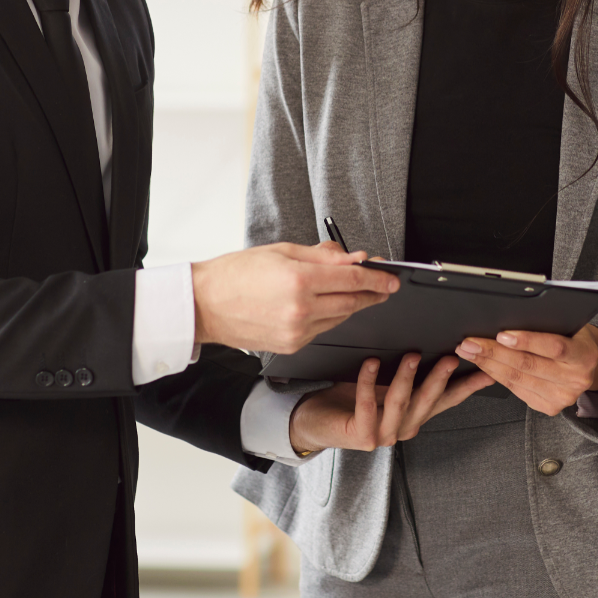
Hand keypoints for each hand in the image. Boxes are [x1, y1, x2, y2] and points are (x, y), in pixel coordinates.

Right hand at [191, 242, 398, 354]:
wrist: (206, 305)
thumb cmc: (236, 273)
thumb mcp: (282, 251)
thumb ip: (322, 256)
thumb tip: (353, 257)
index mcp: (299, 280)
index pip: (352, 278)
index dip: (376, 278)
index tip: (391, 277)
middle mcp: (301, 309)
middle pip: (352, 302)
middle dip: (372, 294)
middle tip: (385, 287)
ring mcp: (297, 331)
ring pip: (340, 319)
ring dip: (352, 306)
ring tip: (359, 293)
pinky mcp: (292, 346)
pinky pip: (323, 330)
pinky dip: (331, 318)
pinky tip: (329, 307)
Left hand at [289, 352, 494, 452]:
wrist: (314, 422)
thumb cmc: (348, 400)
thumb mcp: (383, 384)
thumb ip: (405, 374)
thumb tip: (426, 345)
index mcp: (413, 416)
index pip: (447, 400)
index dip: (468, 387)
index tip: (487, 373)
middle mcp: (402, 428)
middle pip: (428, 402)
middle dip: (441, 379)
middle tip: (451, 358)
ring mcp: (383, 435)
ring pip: (401, 403)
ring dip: (408, 378)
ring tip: (412, 355)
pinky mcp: (361, 435)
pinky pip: (367, 405)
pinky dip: (369, 382)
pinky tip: (371, 363)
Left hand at [453, 324, 597, 415]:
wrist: (589, 364)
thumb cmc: (576, 338)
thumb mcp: (570, 325)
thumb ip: (548, 324)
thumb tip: (509, 316)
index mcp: (585, 356)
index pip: (555, 347)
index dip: (527, 340)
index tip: (501, 334)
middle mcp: (575, 380)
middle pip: (529, 365)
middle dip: (494, 352)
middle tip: (470, 342)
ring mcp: (562, 397)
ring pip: (518, 379)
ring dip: (488, 364)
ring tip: (469, 351)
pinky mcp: (549, 407)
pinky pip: (516, 390)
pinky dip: (496, 376)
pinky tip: (483, 365)